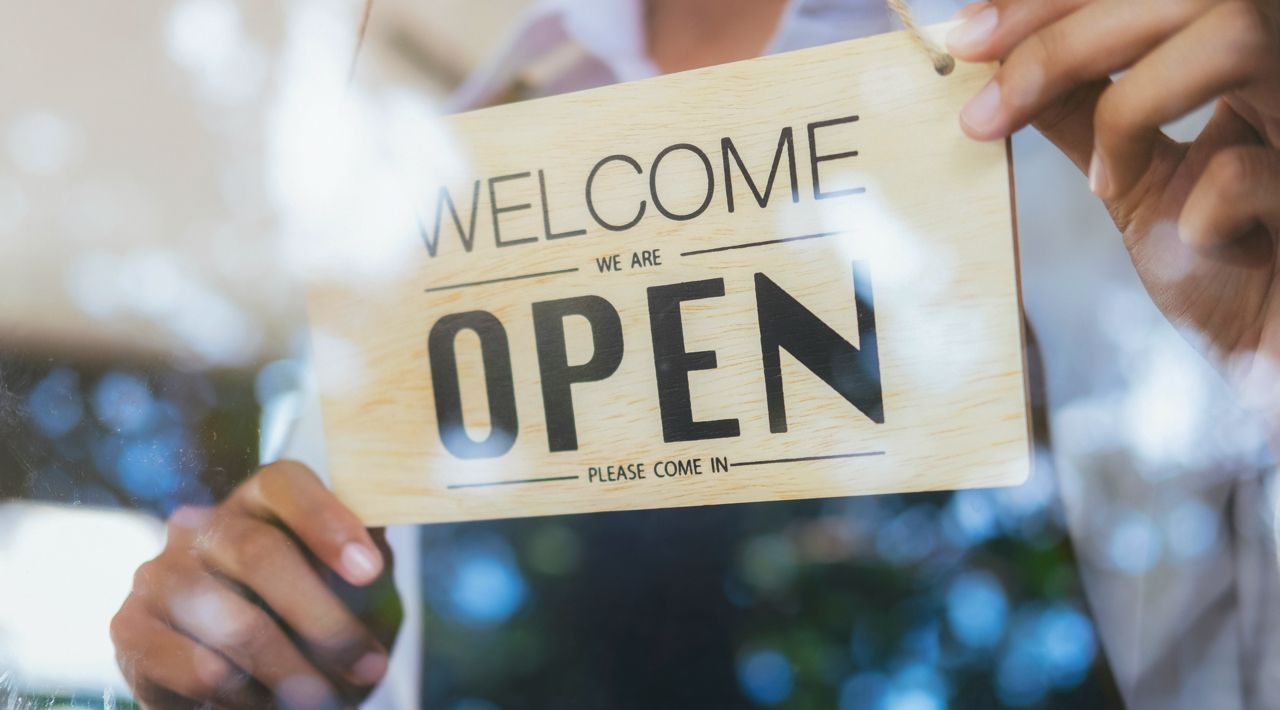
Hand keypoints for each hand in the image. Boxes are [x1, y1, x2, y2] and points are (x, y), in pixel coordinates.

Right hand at [110, 461, 402, 708]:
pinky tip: (265, 704)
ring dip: (292, 672)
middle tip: (369, 665)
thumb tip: (375, 560)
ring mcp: (159, 574)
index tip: (371, 571)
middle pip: (260, 552)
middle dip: (325, 619)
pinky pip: (199, 668)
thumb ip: (369, 574)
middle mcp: (202, 525)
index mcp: (259, 501)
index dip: (327, 522)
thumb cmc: (316, 628)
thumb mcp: (359, 597)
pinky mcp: (130, 629)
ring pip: (234, 621)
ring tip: (325, 699)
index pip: (284, 483)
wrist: (255, 690)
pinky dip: (246, 696)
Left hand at [948, 0, 1279, 420]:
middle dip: (1066, 39)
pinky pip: (1246, 174)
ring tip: (1107, 180)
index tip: (972, 36)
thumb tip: (1003, 62)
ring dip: (1131, 109)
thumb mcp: (1135, 181)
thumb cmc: (1225, 270)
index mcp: (1240, 55)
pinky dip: (1197, 215)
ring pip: (1234, 35)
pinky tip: (1203, 249)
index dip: (1052, 0)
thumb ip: (1085, 117)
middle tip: (992, 103)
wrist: (1277, 353)